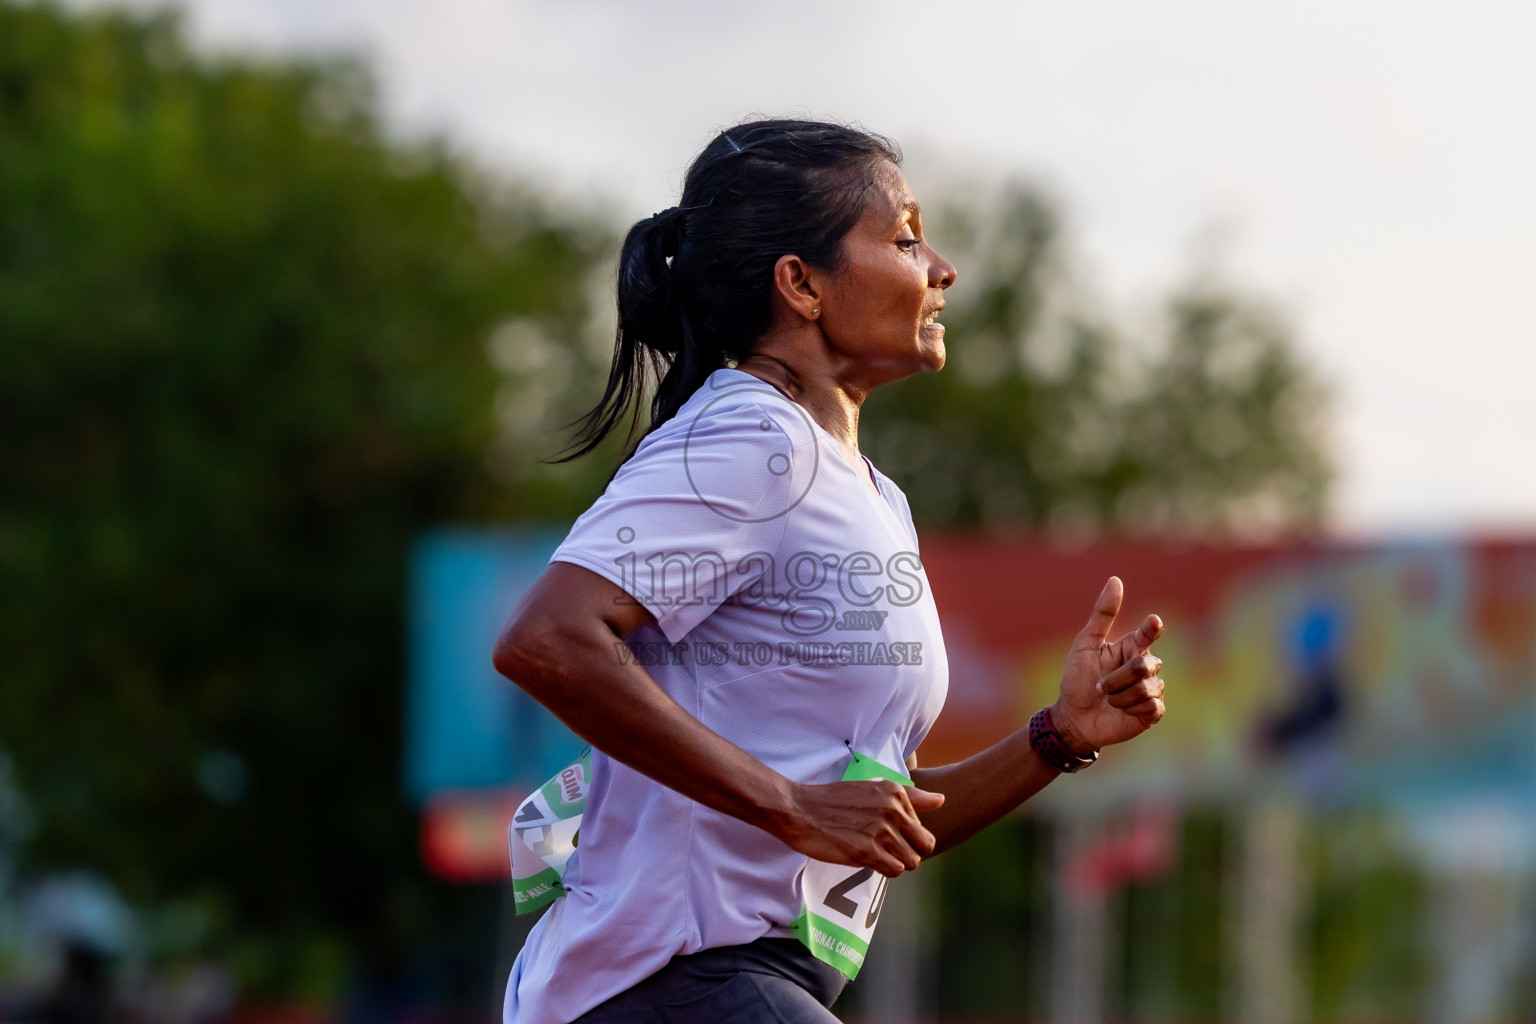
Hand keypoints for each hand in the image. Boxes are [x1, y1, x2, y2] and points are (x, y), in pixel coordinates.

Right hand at [770, 780, 945, 878]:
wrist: (799, 809)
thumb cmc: (834, 800)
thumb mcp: (873, 788)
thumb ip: (910, 796)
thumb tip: (942, 800)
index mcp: (895, 793)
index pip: (923, 829)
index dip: (906, 837)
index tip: (886, 834)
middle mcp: (892, 810)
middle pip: (924, 847)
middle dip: (908, 853)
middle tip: (886, 850)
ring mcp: (880, 831)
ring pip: (911, 862)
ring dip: (895, 863)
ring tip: (874, 854)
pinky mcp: (866, 851)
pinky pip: (894, 871)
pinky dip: (883, 870)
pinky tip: (867, 859)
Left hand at [1051, 576, 1165, 754]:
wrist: (1073, 717)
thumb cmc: (1077, 680)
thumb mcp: (1085, 645)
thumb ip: (1102, 614)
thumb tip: (1116, 579)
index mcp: (1130, 648)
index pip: (1148, 633)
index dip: (1152, 627)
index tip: (1153, 621)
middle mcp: (1145, 666)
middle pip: (1145, 664)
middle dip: (1118, 677)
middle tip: (1100, 686)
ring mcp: (1152, 689)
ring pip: (1147, 687)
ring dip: (1120, 696)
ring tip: (1108, 700)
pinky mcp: (1153, 711)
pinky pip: (1152, 705)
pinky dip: (1131, 709)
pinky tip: (1121, 711)